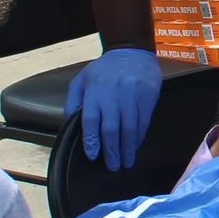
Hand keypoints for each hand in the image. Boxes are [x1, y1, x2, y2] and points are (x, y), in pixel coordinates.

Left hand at [66, 47, 161, 170]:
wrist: (131, 50)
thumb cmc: (103, 69)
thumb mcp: (81, 80)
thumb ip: (73, 102)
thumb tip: (70, 126)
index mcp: (94, 91)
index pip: (91, 120)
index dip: (92, 140)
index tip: (94, 156)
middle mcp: (113, 94)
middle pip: (112, 128)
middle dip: (112, 150)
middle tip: (113, 167)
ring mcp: (132, 94)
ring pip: (130, 127)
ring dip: (128, 147)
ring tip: (126, 162)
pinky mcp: (148, 95)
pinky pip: (144, 120)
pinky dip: (140, 136)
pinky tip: (136, 145)